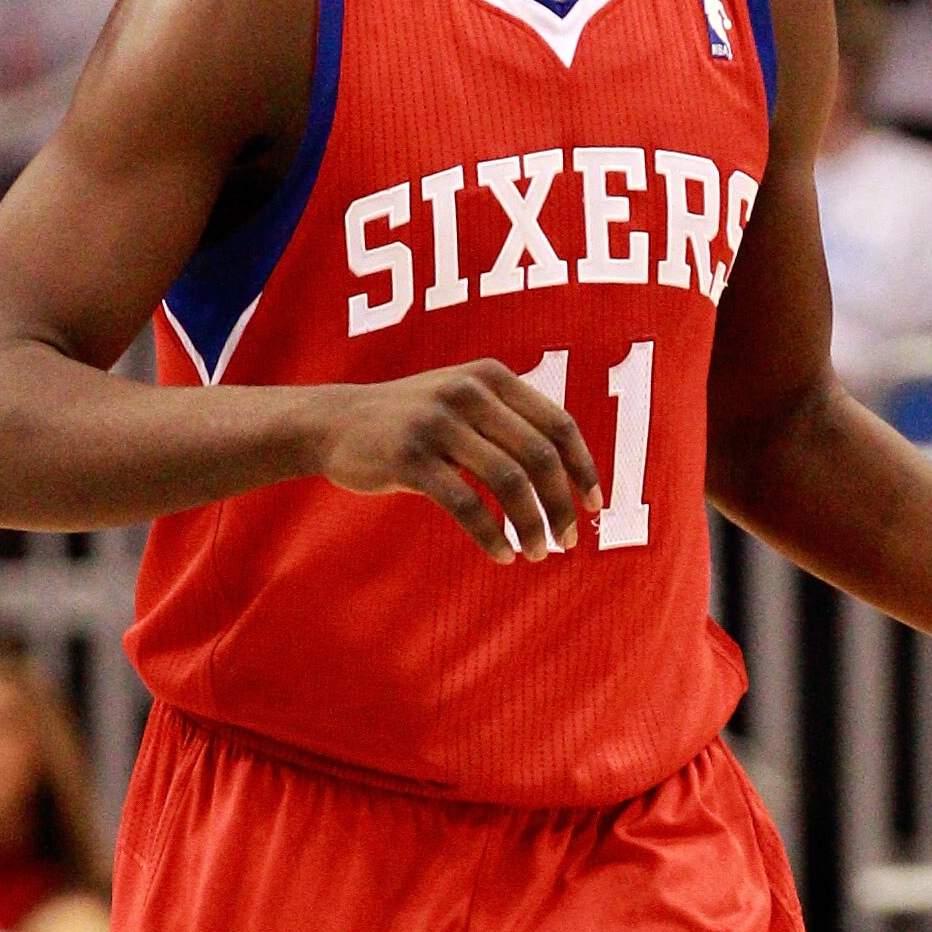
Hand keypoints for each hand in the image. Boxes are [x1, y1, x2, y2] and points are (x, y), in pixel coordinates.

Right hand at [308, 362, 602, 562]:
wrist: (336, 422)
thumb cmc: (412, 420)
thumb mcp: (463, 399)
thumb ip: (510, 419)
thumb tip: (569, 472)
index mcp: (492, 376)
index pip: (559, 424)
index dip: (584, 468)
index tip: (596, 506)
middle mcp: (469, 392)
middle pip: (540, 456)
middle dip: (562, 505)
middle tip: (569, 540)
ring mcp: (438, 423)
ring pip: (509, 482)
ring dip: (531, 525)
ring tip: (536, 553)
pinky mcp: (411, 458)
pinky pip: (467, 504)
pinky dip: (491, 535)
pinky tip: (502, 554)